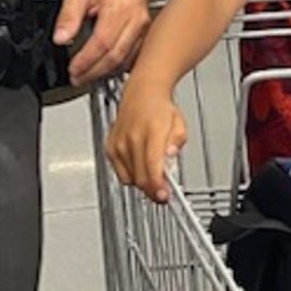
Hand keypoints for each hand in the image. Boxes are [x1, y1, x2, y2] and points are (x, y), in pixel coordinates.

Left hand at [53, 0, 151, 88]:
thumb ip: (68, 15)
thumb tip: (60, 38)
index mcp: (120, 9)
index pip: (103, 43)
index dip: (86, 61)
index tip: (73, 70)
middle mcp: (136, 20)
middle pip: (116, 56)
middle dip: (94, 72)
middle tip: (77, 78)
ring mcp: (144, 29)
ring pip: (126, 60)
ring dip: (105, 73)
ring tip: (86, 76)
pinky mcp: (146, 35)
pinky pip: (132, 57)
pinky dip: (117, 67)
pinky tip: (103, 69)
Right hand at [105, 80, 185, 203]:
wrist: (141, 94)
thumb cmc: (160, 109)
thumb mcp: (180, 124)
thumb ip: (177, 143)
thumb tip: (171, 156)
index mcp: (152, 130)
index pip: (152, 165)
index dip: (158, 186)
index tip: (164, 196)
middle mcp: (132, 137)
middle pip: (140, 177)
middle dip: (152, 190)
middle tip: (162, 192)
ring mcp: (119, 143)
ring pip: (130, 178)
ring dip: (142, 182)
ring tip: (152, 172)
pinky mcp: (110, 148)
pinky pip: (120, 173)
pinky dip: (130, 175)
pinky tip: (139, 165)